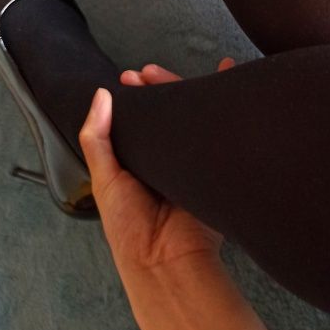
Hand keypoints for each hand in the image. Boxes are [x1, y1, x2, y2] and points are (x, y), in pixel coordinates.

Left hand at [79, 58, 306, 329]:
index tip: (132, 76)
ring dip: (197, 91)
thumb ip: (98, 137)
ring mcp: (193, 160)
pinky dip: (227, 109)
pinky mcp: (216, 165)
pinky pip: (220, 133)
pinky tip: (231, 81)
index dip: (138, 96)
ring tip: (195, 70)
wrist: (167, 259)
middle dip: (163, 86)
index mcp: (138, 162)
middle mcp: (167, 158)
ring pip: (196, 118)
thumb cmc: (130, 227)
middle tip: (151, 70)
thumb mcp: (105, 179)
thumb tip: (101, 95)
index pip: (140, 120)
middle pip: (169, 113)